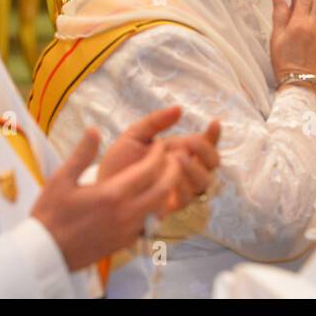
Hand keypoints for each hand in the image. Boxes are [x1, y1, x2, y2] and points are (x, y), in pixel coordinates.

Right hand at [32, 123, 183, 270]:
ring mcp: (127, 231)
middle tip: (173, 156)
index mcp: (113, 194)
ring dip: (167, 190)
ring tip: (164, 175)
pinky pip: (150, 223)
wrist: (45, 254)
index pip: (150, 169)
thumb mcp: (61, 179)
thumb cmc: (50, 214)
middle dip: (173, 169)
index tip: (159, 142)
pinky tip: (148, 199)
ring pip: (161, 207)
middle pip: (165, 188)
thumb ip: (82, 153)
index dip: (159, 153)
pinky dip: (156, 208)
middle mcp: (126, 213)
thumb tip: (94, 129)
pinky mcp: (125, 243)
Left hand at [100, 107, 222, 211]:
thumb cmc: (119, 162)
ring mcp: (180, 189)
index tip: (213, 123)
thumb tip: (179, 109)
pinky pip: (188, 199)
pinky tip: (170, 179)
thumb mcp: (135, 136)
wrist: (102, 189)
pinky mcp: (172, 206)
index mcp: (179, 152)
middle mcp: (184, 171)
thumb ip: (155, 122)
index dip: (214, 135)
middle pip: (212, 163)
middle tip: (188, 144)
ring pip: (204, 182)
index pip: (206, 144)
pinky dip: (183, 187)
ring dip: (195, 169)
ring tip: (176, 159)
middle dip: (206, 151)